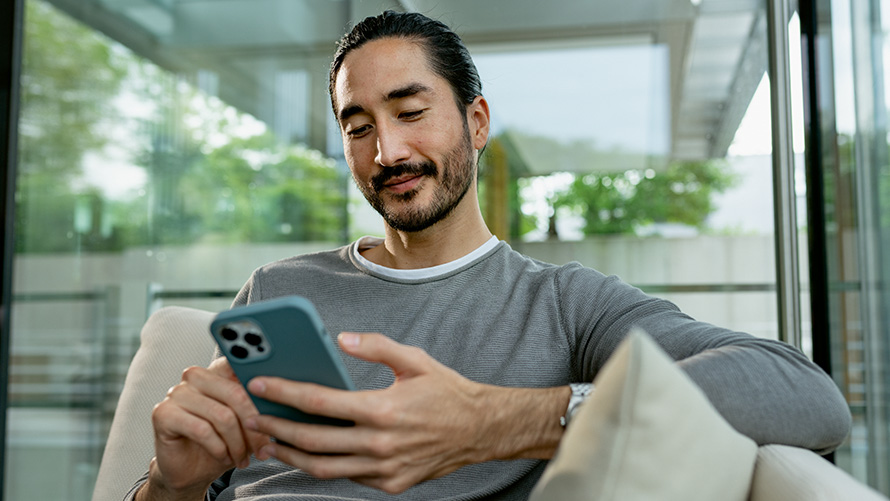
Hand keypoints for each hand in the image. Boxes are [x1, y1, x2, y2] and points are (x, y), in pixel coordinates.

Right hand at [140, 358, 270, 499]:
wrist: (192, 470)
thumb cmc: (222, 442)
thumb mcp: (247, 423)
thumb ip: (258, 405)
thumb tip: (282, 400)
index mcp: (217, 372)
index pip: (240, 365)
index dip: (260, 382)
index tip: (276, 398)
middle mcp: (196, 377)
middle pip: (236, 393)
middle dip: (254, 425)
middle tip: (263, 448)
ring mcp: (177, 393)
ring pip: (221, 415)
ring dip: (237, 443)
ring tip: (242, 457)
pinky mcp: (163, 413)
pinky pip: (201, 430)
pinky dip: (218, 448)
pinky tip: (223, 456)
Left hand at [245, 333, 567, 493]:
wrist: (481, 430)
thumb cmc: (448, 392)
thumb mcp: (415, 360)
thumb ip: (376, 347)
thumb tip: (341, 339)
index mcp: (382, 409)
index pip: (319, 403)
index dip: (284, 393)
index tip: (260, 384)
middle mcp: (380, 444)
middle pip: (313, 441)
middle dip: (276, 427)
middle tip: (252, 417)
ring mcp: (384, 469)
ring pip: (324, 468)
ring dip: (291, 455)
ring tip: (269, 441)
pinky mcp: (390, 484)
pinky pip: (347, 477)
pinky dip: (324, 467)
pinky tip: (308, 454)